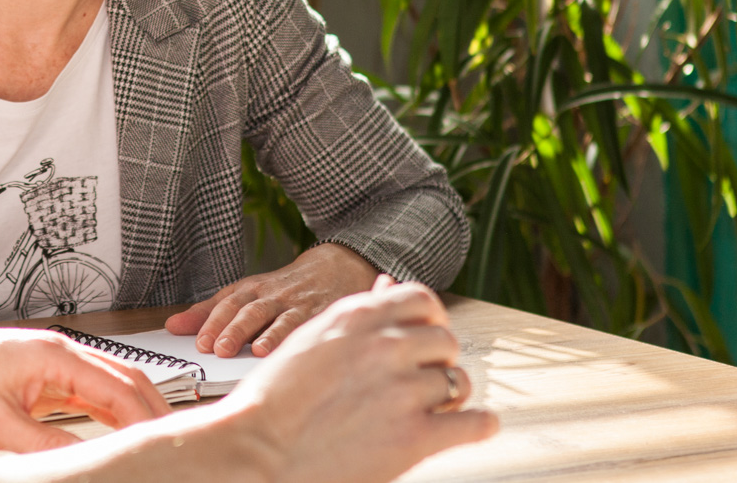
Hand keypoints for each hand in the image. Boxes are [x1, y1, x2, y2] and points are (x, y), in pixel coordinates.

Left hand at [0, 328, 171, 451]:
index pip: (119, 388)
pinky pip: (85, 394)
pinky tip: (114, 433)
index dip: (147, 419)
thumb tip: (86, 464)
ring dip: (132, 410)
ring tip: (152, 439)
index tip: (165, 443)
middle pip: (125, 378)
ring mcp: (50, 362)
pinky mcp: (38, 377)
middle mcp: (58, 350)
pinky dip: (107, 412)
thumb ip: (47, 447)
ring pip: (108, 385)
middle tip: (174, 441)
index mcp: (54, 352)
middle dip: (153, 410)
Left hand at [164, 242, 378, 356]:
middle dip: (229, 328)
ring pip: (272, 315)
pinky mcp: (316, 313)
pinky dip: (288, 336)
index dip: (210, 321)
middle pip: (245, 308)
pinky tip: (277, 351)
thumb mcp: (245, 294)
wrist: (334, 269)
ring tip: (246, 351)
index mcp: (249, 290)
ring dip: (258, 333)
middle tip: (213, 348)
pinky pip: (301, 324)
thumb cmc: (281, 290)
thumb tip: (172, 325)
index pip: (225, 303)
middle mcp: (269, 295)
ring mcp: (293, 304)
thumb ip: (209, 312)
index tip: (195, 341)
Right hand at [213, 278, 496, 482]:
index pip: (421, 299)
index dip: (429, 320)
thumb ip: (357, 315)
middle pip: (445, 341)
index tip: (424, 340)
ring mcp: (402, 390)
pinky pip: (474, 422)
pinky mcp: (415, 436)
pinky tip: (473, 427)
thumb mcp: (311, 340)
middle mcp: (384, 346)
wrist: (257, 452)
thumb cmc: (274, 400)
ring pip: (457, 382)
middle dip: (438, 361)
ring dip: (449, 396)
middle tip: (424, 382)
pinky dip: (479, 425)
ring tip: (430, 410)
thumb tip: (388, 284)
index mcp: (356, 317)